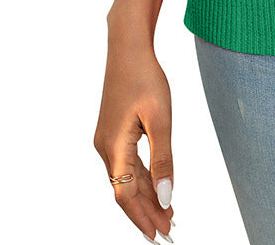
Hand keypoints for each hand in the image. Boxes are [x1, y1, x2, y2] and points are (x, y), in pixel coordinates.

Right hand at [94, 35, 175, 241]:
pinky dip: (143, 179)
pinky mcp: (113, 133)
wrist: (128, 49)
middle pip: (126, 191)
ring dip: (147, 197)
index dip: (143, 217)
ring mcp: (107, 141)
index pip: (126, 196)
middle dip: (147, 212)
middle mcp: (105, 149)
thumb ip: (163, 160)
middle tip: (170, 231)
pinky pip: (127, 165)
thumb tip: (167, 197)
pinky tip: (157, 188)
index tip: (159, 236)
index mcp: (113, 148)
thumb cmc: (145, 78)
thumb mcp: (160, 119)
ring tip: (168, 215)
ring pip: (127, 179)